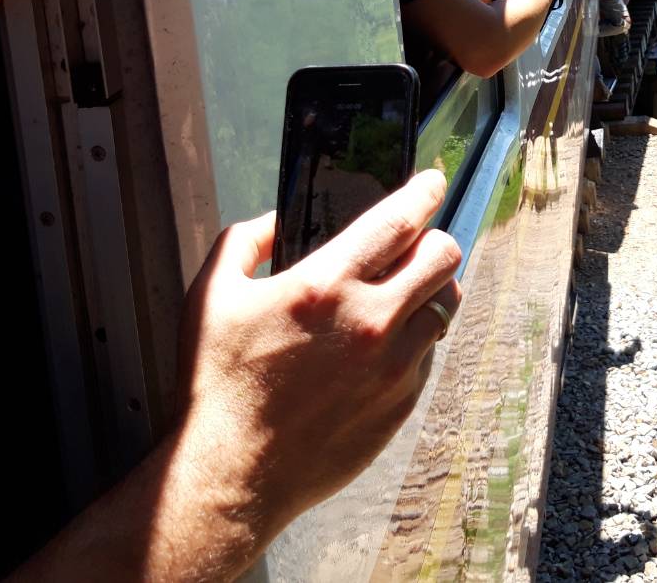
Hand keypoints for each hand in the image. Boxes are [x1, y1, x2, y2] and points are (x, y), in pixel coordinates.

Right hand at [171, 170, 460, 545]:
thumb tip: (275, 221)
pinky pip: (428, 355)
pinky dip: (414, 341)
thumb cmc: (218, 385)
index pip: (399, 221)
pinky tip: (382, 347)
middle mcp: (369, 322)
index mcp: (324, 286)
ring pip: (445, 306)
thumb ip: (243, 241)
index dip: (424, 192)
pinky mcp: (400, 404)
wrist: (233, 474)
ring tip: (405, 294)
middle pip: (444, 257)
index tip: (431, 182)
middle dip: (436, 240)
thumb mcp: (210, 296)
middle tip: (419, 243)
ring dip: (430, 292)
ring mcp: (391, 367)